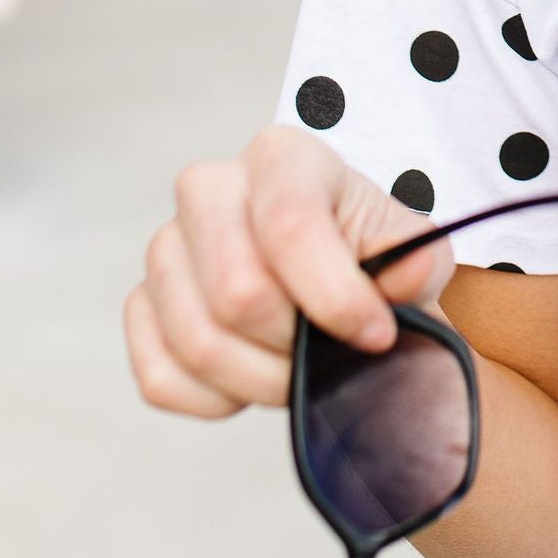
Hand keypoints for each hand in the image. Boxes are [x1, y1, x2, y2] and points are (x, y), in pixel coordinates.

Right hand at [124, 126, 453, 418]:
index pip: (289, 226)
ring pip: (198, 342)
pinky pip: (162, 377)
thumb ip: (417, 260)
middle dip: (293, 346)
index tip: (376, 336)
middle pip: (236, 293)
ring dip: (261, 381)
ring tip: (298, 370)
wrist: (333, 283)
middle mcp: (208, 189)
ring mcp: (165, 248)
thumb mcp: (410, 251)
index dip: (335, 296)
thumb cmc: (369, 259)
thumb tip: (409, 271)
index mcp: (280, 157)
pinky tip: (254, 375)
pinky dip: (218, 399)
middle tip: (329, 356)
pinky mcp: (140, 307)